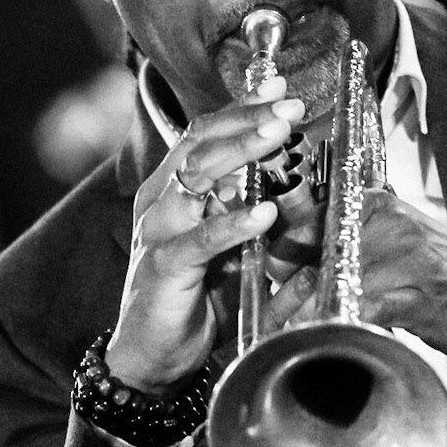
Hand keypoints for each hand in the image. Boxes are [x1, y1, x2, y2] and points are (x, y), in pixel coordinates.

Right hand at [106, 78, 305, 390]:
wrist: (154, 356)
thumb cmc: (196, 300)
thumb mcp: (231, 249)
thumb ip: (250, 216)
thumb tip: (292, 186)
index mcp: (172, 192)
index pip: (203, 135)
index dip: (241, 109)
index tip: (281, 90)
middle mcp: (160, 203)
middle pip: (200, 144)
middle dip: (248, 121)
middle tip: (291, 108)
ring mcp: (158, 232)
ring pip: (197, 178)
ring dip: (242, 154)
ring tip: (280, 138)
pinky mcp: (163, 267)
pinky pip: (200, 239)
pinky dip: (233, 223)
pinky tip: (263, 212)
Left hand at [267, 191, 446, 366]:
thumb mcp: (399, 251)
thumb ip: (353, 250)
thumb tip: (295, 269)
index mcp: (376, 206)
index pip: (307, 218)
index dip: (277, 250)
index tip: (262, 278)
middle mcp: (386, 221)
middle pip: (310, 253)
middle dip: (281, 293)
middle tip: (265, 322)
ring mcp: (403, 254)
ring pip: (329, 283)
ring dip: (299, 319)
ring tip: (280, 341)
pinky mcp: (418, 291)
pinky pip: (359, 307)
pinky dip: (334, 327)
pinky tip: (320, 343)